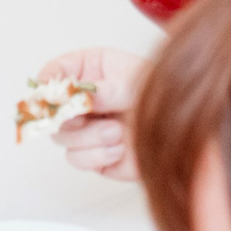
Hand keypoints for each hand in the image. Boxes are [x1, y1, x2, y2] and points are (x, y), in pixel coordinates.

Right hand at [36, 48, 149, 181]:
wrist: (183, 127)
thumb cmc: (160, 95)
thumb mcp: (130, 83)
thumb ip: (100, 90)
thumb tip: (72, 96)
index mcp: (88, 72)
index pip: (53, 73)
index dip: (47, 85)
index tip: (54, 95)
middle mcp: (82, 101)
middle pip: (50, 110)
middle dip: (68, 117)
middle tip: (85, 116)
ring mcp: (86, 129)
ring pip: (61, 138)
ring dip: (88, 137)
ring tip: (116, 132)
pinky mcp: (93, 154)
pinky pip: (78, 159)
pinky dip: (97, 155)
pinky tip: (119, 148)